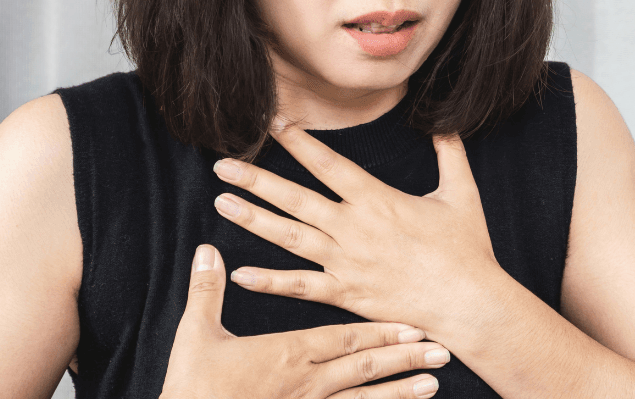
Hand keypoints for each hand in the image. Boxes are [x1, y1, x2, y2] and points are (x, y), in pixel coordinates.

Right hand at [160, 244, 448, 398]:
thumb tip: (208, 250)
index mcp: (288, 353)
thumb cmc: (192, 387)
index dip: (381, 331)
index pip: (345, 338)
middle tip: (441, 350)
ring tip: (432, 384)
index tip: (414, 323)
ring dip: (400, 392)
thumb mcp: (195, 335)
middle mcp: (306, 382)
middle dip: (405, 357)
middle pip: (365, 367)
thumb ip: (207, 291)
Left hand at [210, 131, 501, 335]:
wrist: (468, 302)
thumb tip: (446, 123)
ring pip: (290, 237)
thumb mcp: (462, 193)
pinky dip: (271, 281)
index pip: (328, 163)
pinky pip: (301, 287)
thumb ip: (450, 154)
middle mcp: (354, 228)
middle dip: (257, 179)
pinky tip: (241, 273)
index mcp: (377, 200)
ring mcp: (346, 263)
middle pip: (295, 198)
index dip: (298, 142)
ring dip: (254, 220)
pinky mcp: (347, 295)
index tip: (274, 123)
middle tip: (223, 164)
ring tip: (223, 203)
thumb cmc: (467, 249)